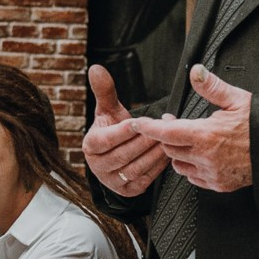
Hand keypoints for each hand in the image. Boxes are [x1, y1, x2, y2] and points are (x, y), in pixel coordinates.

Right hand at [84, 65, 168, 198]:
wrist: (117, 154)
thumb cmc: (113, 128)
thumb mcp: (108, 110)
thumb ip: (105, 91)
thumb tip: (96, 68)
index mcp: (90, 146)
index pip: (105, 141)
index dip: (122, 131)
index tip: (138, 121)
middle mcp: (98, 167)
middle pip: (124, 154)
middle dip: (145, 139)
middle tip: (163, 126)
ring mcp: (113, 181)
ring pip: (137, 167)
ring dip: (155, 152)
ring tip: (169, 138)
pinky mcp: (128, 190)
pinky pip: (146, 178)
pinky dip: (158, 166)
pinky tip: (169, 152)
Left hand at [143, 67, 253, 192]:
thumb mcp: (238, 99)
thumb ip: (212, 87)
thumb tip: (195, 72)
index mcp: (206, 135)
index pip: (166, 132)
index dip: (148, 127)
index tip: (137, 122)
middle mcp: (205, 157)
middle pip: (169, 149)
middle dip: (167, 136)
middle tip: (174, 124)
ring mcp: (211, 174)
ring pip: (179, 165)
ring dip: (178, 153)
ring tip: (189, 140)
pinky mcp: (218, 185)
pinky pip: (193, 178)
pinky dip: (191, 167)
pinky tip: (201, 157)